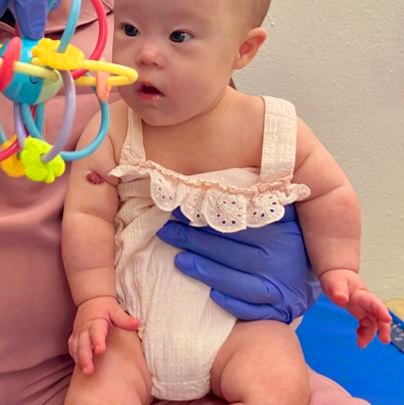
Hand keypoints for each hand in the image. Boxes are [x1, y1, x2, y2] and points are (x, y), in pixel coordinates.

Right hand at [69, 297, 139, 374]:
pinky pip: (72, 347)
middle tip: (89, 370)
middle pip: (83, 343)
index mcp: (96, 321)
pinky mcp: (75, 335)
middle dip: (85, 357)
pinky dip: (75, 356)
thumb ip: (125, 319)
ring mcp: (79, 332)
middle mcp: (86, 327)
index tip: (100, 350)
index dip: (97, 341)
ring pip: (76, 346)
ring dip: (79, 359)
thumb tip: (138, 323)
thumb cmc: (105, 307)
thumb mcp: (116, 310)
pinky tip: (79, 365)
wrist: (91, 299)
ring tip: (85, 372)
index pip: (96, 331)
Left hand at [157, 204, 320, 321]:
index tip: (178, 207)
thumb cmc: (289, 225)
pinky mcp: (285, 309)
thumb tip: (219, 179)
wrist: (323, 261)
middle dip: (194, 240)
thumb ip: (259, 190)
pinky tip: (209, 294)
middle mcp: (286, 259)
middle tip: (167, 231)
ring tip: (178, 260)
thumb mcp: (281, 202)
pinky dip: (232, 303)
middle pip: (232, 250)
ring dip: (205, 271)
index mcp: (284, 228)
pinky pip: (255, 310)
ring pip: (239, 281)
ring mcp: (286, 286)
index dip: (205, 214)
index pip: (237, 223)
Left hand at [321, 268, 391, 347]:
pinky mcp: (360, 315)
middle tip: (384, 340)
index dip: (381, 311)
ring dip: (370, 335)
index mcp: (362, 294)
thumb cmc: (337, 279)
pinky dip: (364, 334)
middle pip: (379, 316)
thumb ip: (338, 290)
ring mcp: (364, 310)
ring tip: (361, 344)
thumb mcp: (335, 283)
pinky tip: (359, 338)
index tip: (387, 319)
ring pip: (373, 324)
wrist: (336, 278)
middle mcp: (366, 303)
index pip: (374, 302)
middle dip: (383, 328)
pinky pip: (366, 326)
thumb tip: (341, 299)